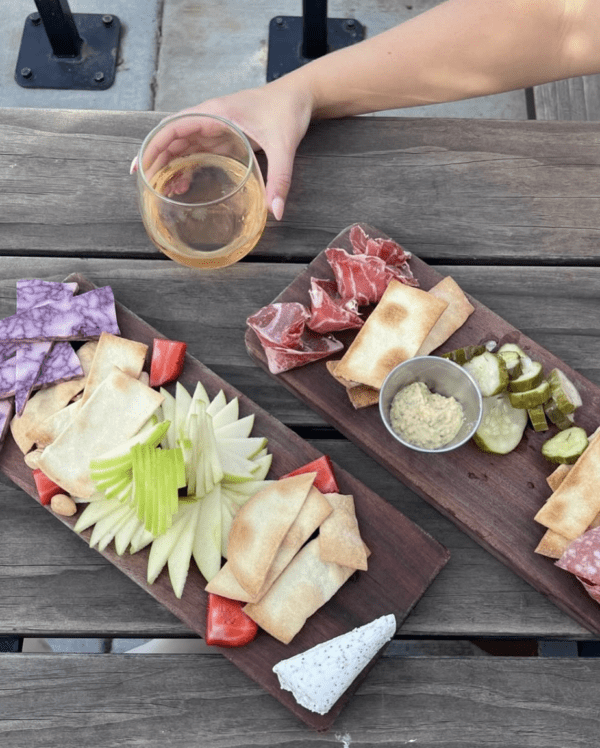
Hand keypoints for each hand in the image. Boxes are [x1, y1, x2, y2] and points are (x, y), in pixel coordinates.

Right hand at [131, 83, 313, 219]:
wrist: (298, 97)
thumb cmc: (287, 111)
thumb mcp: (284, 145)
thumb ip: (279, 178)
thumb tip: (276, 211)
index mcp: (216, 113)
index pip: (173, 127)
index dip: (153, 146)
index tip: (140, 167)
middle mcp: (210, 119)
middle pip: (172, 139)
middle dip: (156, 161)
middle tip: (146, 188)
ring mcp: (216, 127)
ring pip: (182, 146)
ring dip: (170, 166)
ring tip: (162, 191)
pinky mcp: (224, 136)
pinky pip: (197, 151)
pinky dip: (186, 166)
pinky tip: (182, 185)